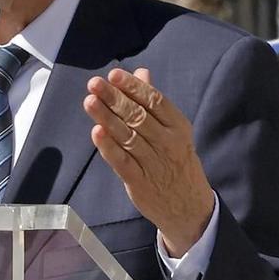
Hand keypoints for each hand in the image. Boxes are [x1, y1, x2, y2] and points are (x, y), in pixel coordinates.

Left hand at [83, 67, 215, 256]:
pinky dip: (108, 147)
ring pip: (127, 136)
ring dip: (107, 118)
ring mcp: (153, 162)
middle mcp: (167, 142)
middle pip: (138, 116)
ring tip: (89, 101)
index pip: (154, 101)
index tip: (113, 74)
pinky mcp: (139, 182)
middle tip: (94, 84)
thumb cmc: (177, 161)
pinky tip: (96, 132)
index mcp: (178, 126)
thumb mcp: (174, 130)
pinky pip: (121, 161)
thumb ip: (154, 102)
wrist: (188, 207)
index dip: (133, 87)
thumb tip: (141, 72)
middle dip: (114, 98)